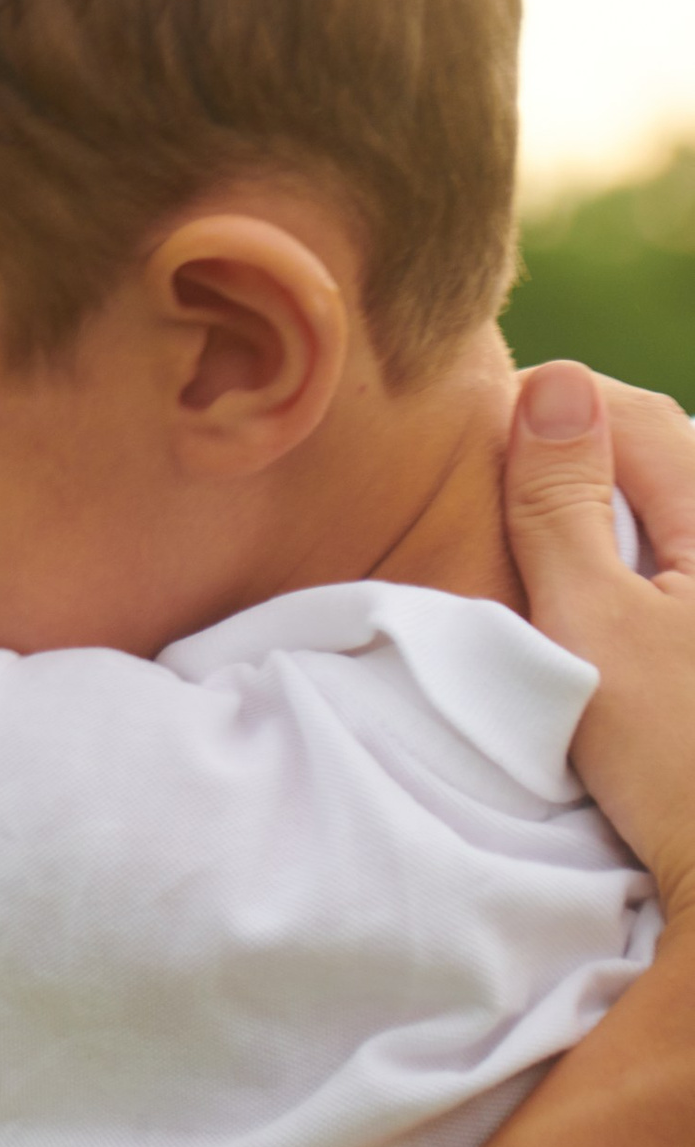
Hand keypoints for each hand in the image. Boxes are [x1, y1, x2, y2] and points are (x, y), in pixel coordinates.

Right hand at [503, 362, 694, 914]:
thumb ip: (563, 504)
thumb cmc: (680, 759)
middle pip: (655, 457)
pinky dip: (635, 580)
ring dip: (602, 530)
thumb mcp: (593, 624)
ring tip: (541, 579)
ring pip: (667, 518)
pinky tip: (602, 631)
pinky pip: (677, 574)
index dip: (545, 416)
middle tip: (494, 519)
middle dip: (573, 472)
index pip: (627, 411)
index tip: (473, 456)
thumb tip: (554, 387)